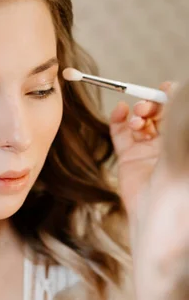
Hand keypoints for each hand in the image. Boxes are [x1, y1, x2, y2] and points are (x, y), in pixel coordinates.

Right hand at [109, 82, 172, 222]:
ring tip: (137, 117)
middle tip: (147, 107)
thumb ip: (178, 115)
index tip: (166, 89)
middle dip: (152, 104)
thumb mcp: (181, 139)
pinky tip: (120, 111)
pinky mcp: (128, 159)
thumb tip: (175, 88)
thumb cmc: (178, 178)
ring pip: (140, 121)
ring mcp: (148, 151)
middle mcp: (168, 144)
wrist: (159, 210)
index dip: (171, 97)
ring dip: (137, 112)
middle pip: (159, 113)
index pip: (176, 112)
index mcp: (182, 140)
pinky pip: (120, 134)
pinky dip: (118, 119)